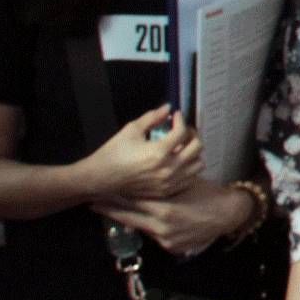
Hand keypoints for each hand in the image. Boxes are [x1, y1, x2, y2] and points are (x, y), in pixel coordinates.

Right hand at [85, 106, 202, 200]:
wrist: (101, 178)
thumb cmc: (114, 153)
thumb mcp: (131, 130)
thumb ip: (152, 117)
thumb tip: (168, 107)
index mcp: (159, 152)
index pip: (182, 131)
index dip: (180, 119)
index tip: (175, 116)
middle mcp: (168, 169)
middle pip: (197, 147)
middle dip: (192, 134)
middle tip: (182, 130)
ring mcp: (169, 182)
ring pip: (198, 164)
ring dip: (193, 152)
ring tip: (182, 146)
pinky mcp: (166, 191)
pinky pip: (190, 178)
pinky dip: (189, 167)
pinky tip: (178, 161)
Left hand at [94, 178, 250, 256]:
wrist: (228, 213)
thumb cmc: (206, 193)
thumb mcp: (182, 184)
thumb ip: (160, 185)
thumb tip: (139, 180)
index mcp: (164, 210)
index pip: (131, 205)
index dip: (113, 200)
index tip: (98, 195)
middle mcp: (162, 228)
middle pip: (129, 219)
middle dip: (112, 211)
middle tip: (94, 204)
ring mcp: (166, 240)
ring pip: (142, 227)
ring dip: (129, 218)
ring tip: (114, 210)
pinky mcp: (172, 248)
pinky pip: (155, 235)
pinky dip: (148, 227)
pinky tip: (142, 220)